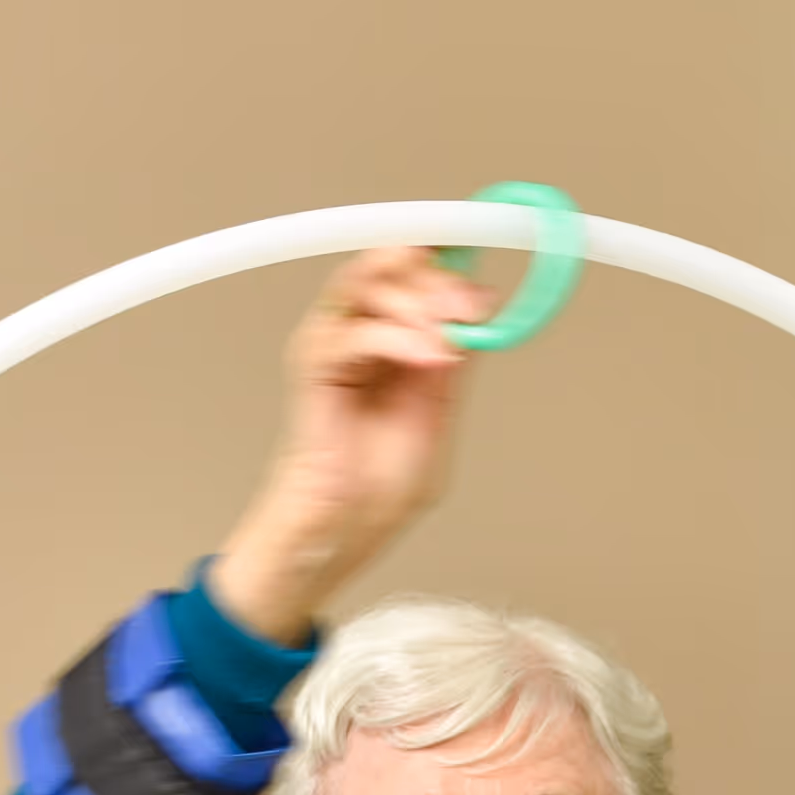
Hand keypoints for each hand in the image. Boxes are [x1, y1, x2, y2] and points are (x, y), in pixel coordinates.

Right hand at [210, 249, 490, 644]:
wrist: (349, 529)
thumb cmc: (381, 485)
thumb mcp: (439, 412)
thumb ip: (454, 362)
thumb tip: (478, 308)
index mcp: (389, 340)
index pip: (410, 275)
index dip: (446, 264)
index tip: (482, 277)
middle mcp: (357, 333)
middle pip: (388, 266)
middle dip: (436, 280)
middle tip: (470, 306)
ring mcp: (331, 346)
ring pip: (366, 285)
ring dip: (416, 303)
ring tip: (446, 341)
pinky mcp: (312, 367)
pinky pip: (350, 331)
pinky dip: (393, 337)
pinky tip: (428, 358)